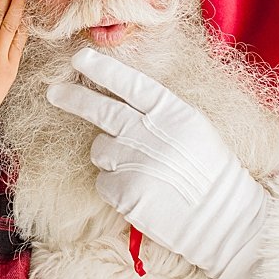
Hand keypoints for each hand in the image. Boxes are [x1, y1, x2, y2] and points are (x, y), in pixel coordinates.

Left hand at [48, 47, 268, 278]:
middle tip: (54, 92)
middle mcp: (150, 133)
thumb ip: (160, 113)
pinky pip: (103, 181)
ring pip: (99, 149)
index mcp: (173, 113)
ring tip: (139, 169)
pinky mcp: (124, 191)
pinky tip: (140, 192)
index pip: (130, 83)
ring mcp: (135, 162)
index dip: (103, 69)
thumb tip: (122, 100)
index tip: (80, 58)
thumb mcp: (195, 129)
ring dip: (109, 156)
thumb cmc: (211, 172)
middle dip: (73, 98)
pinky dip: (114, 186)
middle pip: (101, 110)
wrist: (223, 219)